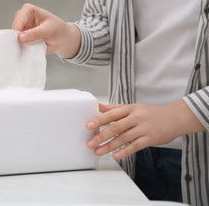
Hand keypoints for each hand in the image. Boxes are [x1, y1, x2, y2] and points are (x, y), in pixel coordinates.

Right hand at [11, 3, 80, 58]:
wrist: (63, 39)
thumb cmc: (58, 30)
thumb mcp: (48, 31)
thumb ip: (34, 34)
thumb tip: (20, 38)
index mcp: (29, 10)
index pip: (19, 21)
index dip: (19, 32)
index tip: (22, 41)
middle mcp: (23, 17)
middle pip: (14, 28)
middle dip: (18, 37)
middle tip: (27, 44)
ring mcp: (22, 27)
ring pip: (14, 36)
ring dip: (20, 42)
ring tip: (30, 45)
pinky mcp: (23, 35)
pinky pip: (17, 42)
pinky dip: (21, 46)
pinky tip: (28, 47)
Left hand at [86, 100, 204, 159]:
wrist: (175, 118)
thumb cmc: (150, 113)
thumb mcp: (133, 107)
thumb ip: (115, 108)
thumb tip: (98, 106)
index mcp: (130, 109)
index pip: (112, 114)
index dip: (99, 120)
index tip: (88, 125)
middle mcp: (136, 117)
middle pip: (116, 127)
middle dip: (101, 136)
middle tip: (90, 143)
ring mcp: (144, 128)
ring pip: (124, 138)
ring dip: (109, 146)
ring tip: (98, 151)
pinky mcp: (151, 138)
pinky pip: (135, 146)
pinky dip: (125, 151)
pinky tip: (116, 156)